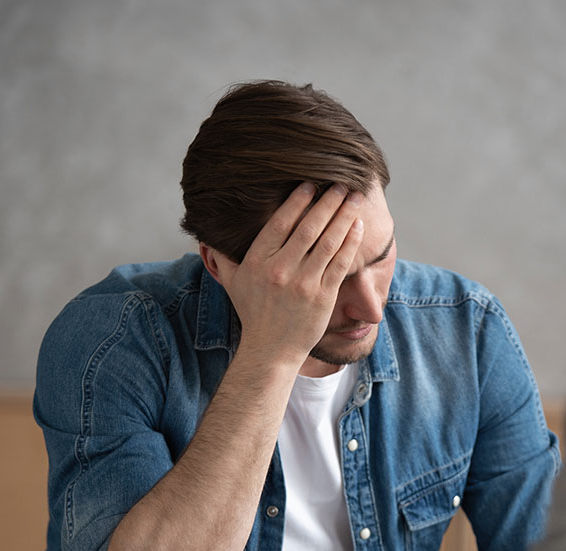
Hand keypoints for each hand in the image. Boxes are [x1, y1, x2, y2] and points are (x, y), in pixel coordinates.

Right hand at [202, 182, 364, 368]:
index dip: (298, 201)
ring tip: (355, 198)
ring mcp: (304, 283)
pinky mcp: (323, 296)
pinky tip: (357, 226)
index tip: (311, 185)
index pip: (280, 222)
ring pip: (328, 241)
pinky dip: (350, 242)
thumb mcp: (232, 282)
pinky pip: (340, 262)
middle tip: (340, 184)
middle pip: (309, 227)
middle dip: (328, 202)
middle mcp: (280, 270)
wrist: (271, 350)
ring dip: (344, 216)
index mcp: (257, 261)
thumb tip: (207, 235)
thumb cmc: (253, 313)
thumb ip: (222, 257)